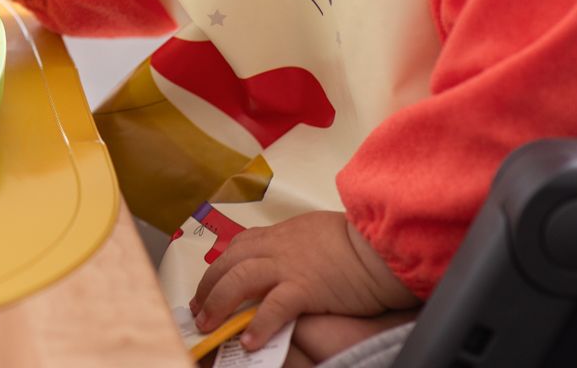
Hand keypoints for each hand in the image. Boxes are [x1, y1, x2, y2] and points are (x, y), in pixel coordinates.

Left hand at [189, 212, 417, 352]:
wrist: (379, 244)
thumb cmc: (356, 242)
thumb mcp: (316, 234)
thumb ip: (295, 246)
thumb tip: (289, 260)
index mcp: (280, 235)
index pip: (238, 247)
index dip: (219, 268)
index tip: (207, 286)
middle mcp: (277, 247)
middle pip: (229, 262)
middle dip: (208, 287)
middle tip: (197, 311)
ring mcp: (288, 265)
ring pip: (239, 279)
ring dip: (219, 303)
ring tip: (208, 327)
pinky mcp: (305, 286)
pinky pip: (274, 306)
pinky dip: (258, 324)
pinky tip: (248, 343)